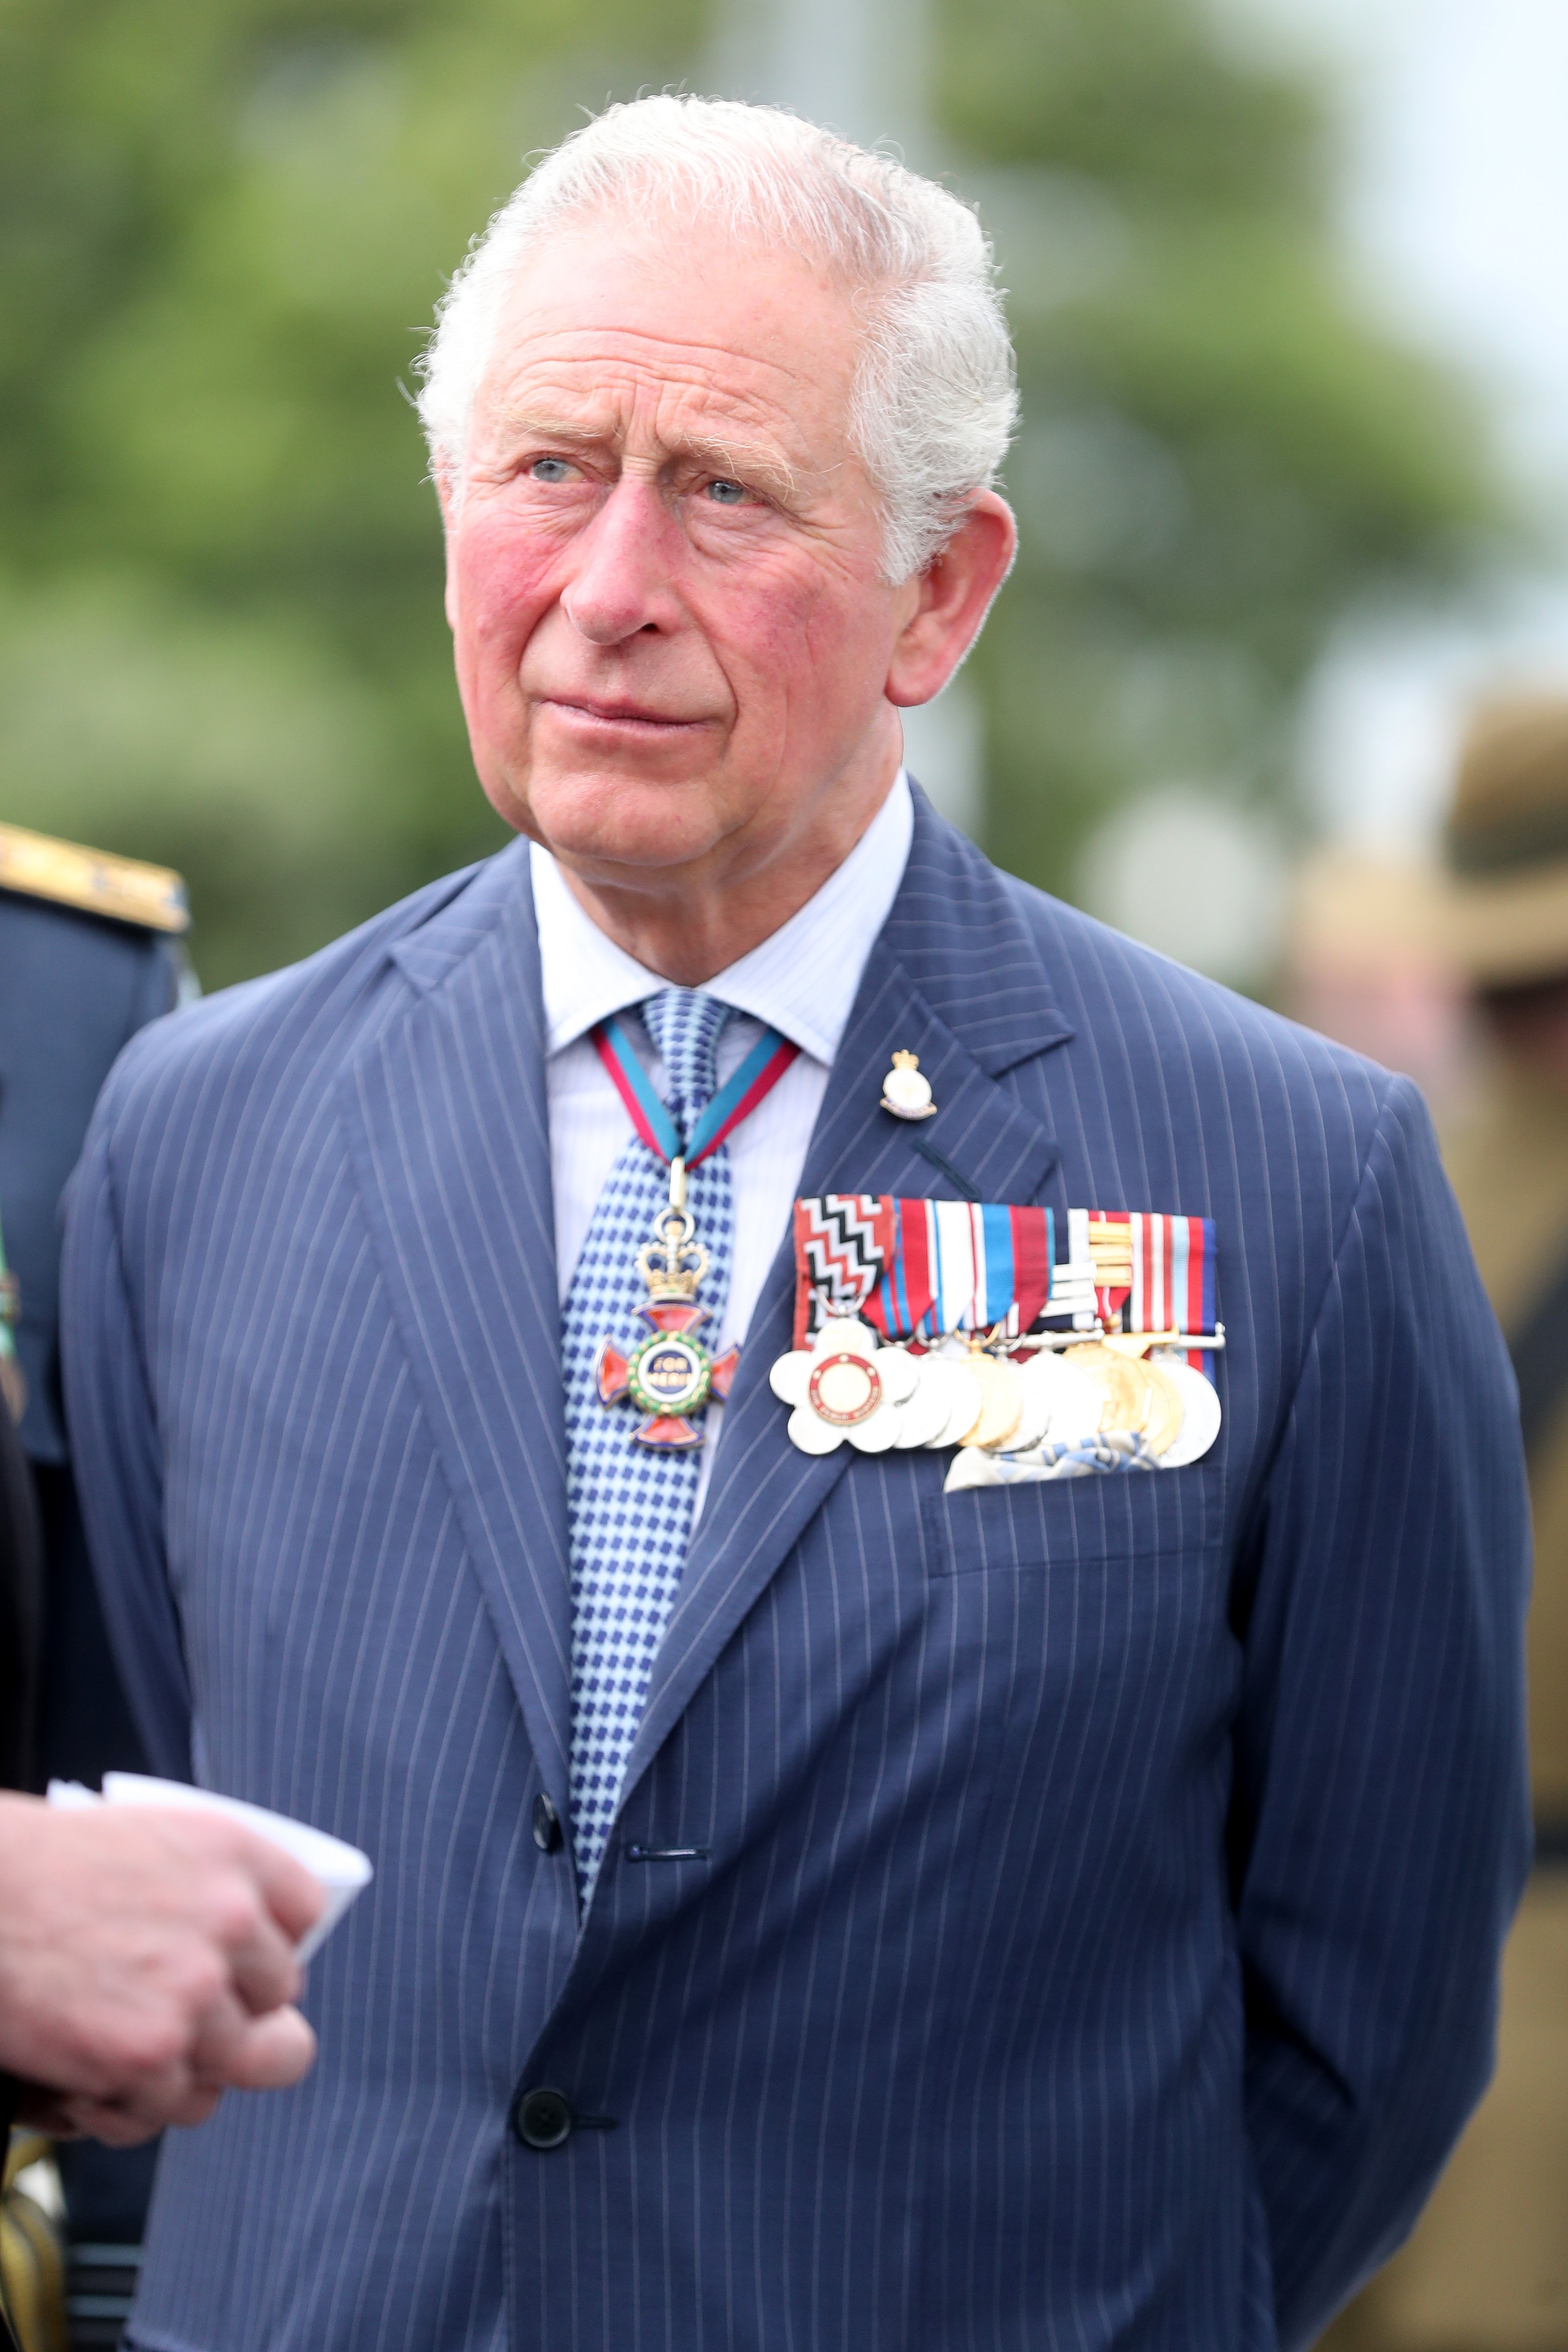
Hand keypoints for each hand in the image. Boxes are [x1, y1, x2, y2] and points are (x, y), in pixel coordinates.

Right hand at [0, 1794, 323, 2141]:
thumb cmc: (46, 1867)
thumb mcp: (151, 1840)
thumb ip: (213, 1886)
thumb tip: (254, 1946)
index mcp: (237, 1855)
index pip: (304, 1915)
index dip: (267, 1947)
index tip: (239, 1963)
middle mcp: (232, 1921)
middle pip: (282, 2007)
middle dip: (236, 2022)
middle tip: (184, 2020)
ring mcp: (196, 1993)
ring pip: (225, 2071)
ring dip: (177, 2071)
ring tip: (119, 2044)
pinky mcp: (150, 2057)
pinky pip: (168, 2110)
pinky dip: (126, 2104)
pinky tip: (87, 2069)